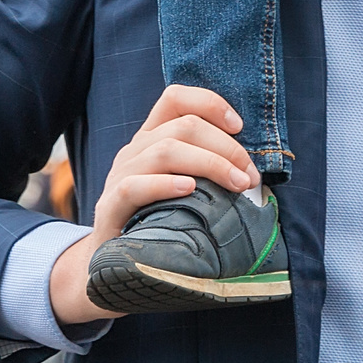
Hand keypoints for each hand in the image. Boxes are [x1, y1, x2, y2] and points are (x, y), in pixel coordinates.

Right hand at [47, 84, 256, 325]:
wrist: (112, 264)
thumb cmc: (159, 221)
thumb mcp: (182, 187)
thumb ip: (205, 170)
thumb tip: (252, 172)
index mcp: (152, 138)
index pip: (175, 98)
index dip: (210, 103)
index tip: (239, 127)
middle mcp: (134, 150)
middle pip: (183, 126)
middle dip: (225, 146)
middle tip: (248, 175)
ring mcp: (119, 176)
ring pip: (165, 151)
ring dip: (210, 164)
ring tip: (236, 184)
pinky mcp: (110, 207)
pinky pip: (134, 187)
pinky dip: (165, 185)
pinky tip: (190, 190)